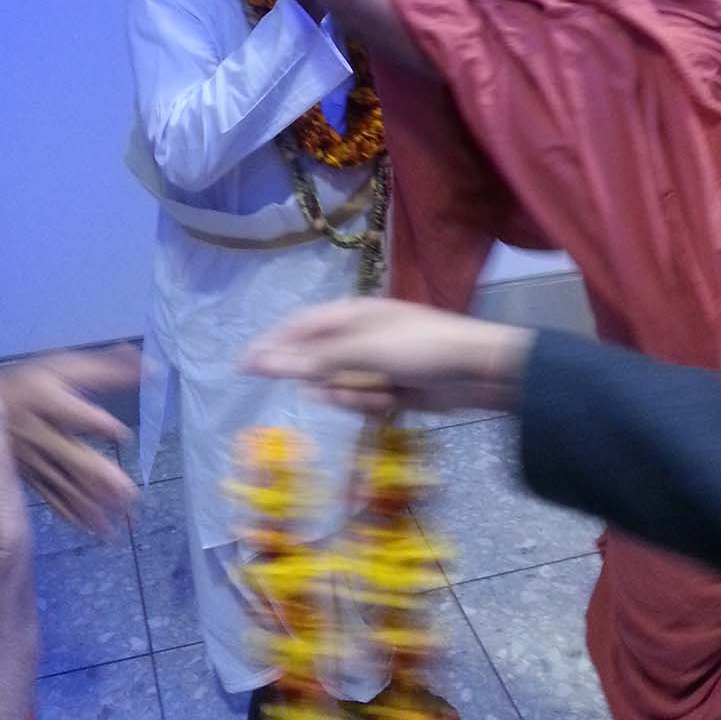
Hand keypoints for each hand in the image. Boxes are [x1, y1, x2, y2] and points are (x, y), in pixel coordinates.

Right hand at [0, 346, 140, 534]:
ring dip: (92, 503)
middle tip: (129, 494)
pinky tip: (96, 531)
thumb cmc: (32, 381)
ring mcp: (32, 460)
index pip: (70, 412)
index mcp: (46, 399)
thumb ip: (108, 367)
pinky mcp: (29, 479)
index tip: (120, 433)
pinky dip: (75, 516)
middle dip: (99, 476)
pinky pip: (53, 499)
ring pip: (64, 484)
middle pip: (69, 455)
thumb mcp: (66, 365)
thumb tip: (153, 365)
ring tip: (121, 520)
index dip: (93, 421)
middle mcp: (38, 433)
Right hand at [242, 298, 532, 414]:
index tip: (243, 367)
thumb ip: (312, 359)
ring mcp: (374, 365)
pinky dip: (372, 404)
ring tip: (382, 392)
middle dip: (329, 380)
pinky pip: (361, 401)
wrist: (477, 373)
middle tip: (349, 386)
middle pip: (317, 363)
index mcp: (351, 314)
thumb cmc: (421, 349)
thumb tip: (263, 359)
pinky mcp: (388, 390)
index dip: (271, 346)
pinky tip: (391, 402)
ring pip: (338, 387)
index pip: (298, 328)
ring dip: (355, 395)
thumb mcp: (364, 351)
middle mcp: (358, 337)